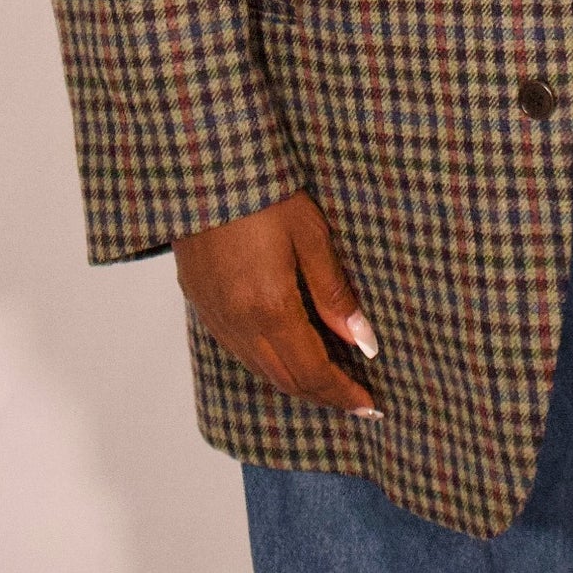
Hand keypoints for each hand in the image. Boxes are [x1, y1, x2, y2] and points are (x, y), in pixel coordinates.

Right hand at [173, 190, 381, 413]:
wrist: (204, 167)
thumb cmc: (264, 192)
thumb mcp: (311, 235)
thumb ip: (335, 293)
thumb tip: (363, 341)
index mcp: (269, 308)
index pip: (312, 372)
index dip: (343, 393)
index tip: (370, 405)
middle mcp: (238, 323)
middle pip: (286, 380)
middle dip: (323, 396)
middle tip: (356, 401)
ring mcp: (215, 317)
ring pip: (260, 370)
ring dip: (296, 383)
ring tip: (329, 382)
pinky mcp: (201, 304)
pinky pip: (239, 350)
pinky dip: (269, 363)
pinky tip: (288, 352)